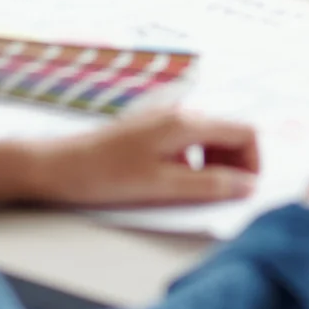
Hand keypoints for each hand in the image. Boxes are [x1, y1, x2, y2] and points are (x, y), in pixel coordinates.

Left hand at [0, 106, 261, 208]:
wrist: (55, 167)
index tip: (243, 191)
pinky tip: (174, 183)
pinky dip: (194, 161)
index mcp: (186, 121)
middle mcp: (179, 112)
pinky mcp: (150, 129)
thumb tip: (248, 186)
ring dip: (215, 164)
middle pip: (229, 132)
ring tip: (196, 192)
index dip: (253, 162)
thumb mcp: (163, 187)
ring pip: (209, 137)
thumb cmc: (105, 176)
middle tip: (223, 195)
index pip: (244, 132)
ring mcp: (163, 119)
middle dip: (235, 164)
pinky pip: (187, 141)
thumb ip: (209, 185)